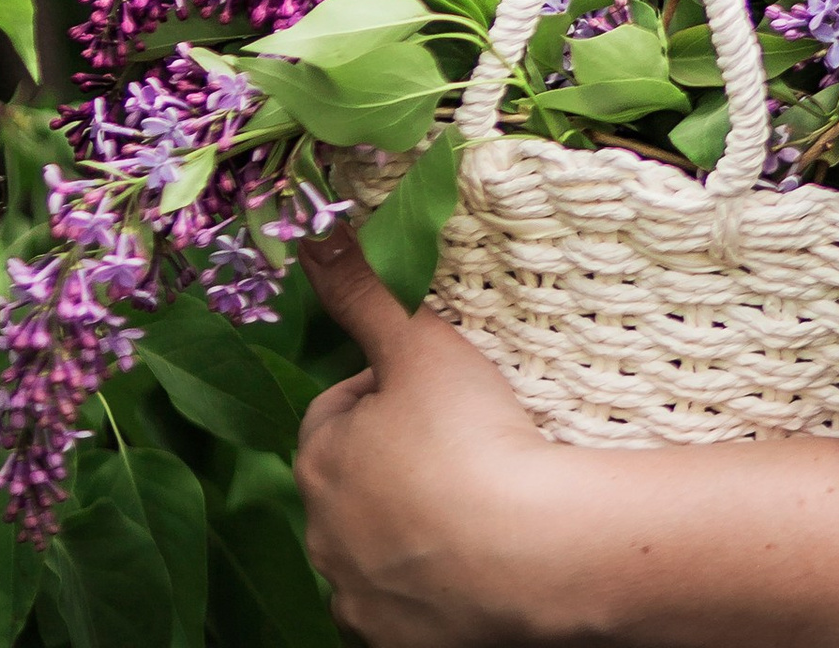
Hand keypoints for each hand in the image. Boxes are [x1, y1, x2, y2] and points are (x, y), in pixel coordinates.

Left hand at [293, 228, 838, 647]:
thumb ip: (363, 290)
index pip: (336, 413)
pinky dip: (430, 586)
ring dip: (409, 526)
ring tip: (475, 500)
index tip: (433, 389)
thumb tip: (312, 233)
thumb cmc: (469, 440)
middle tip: (460, 441)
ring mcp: (359, 599)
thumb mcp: (419, 344)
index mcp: (320, 461)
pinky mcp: (398, 644)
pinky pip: (404, 608)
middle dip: (392, 462)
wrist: (525, 557)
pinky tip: (475, 560)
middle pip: (353, 483)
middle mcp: (324, 538)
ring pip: (376, 548)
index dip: (384, 393)